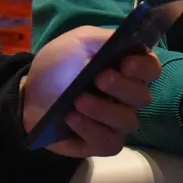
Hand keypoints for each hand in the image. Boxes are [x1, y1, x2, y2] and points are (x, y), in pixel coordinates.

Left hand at [23, 25, 164, 156]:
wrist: (31, 93)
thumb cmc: (59, 65)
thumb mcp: (78, 42)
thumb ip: (103, 40)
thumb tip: (125, 41)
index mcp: (127, 69)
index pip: (151, 69)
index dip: (143, 67)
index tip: (125, 64)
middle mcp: (128, 96)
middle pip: (142, 96)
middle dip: (122, 87)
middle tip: (99, 78)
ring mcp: (116, 122)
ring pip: (128, 121)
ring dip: (104, 110)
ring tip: (78, 101)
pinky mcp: (101, 142)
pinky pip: (110, 143)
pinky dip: (92, 130)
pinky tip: (72, 118)